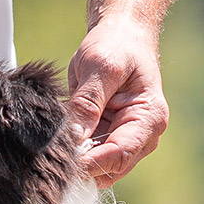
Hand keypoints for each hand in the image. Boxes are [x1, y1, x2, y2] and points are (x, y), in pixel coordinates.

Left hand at [65, 15, 169, 187]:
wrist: (122, 34)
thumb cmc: (117, 45)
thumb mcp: (100, 67)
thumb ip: (88, 103)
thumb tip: (73, 137)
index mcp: (149, 119)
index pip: (119, 154)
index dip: (90, 162)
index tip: (63, 158)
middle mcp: (143, 135)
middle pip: (110, 169)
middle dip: (83, 163)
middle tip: (54, 147)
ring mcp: (126, 138)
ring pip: (98, 168)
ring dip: (78, 158)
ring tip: (58, 136)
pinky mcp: (109, 136)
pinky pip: (90, 155)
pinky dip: (75, 150)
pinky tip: (62, 133)